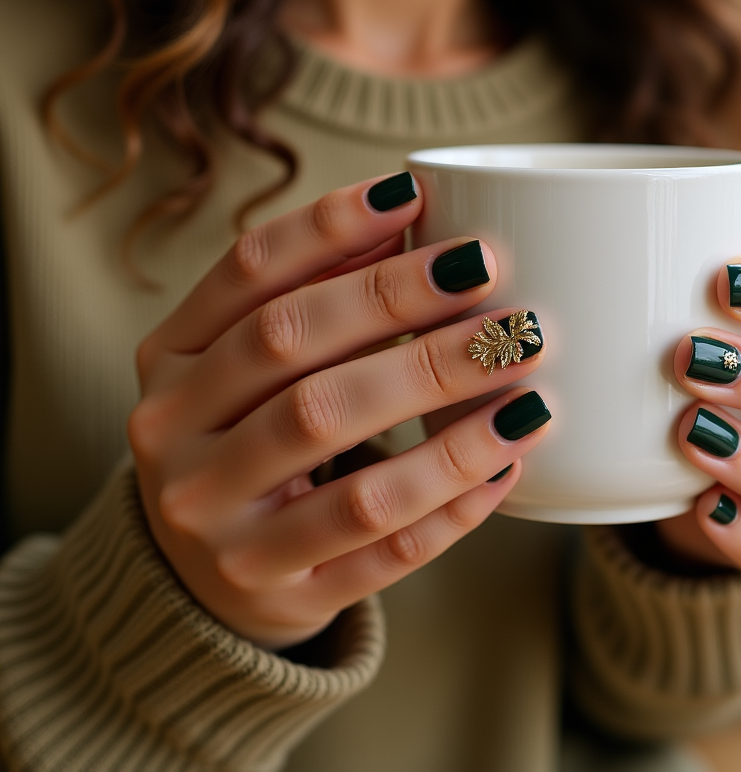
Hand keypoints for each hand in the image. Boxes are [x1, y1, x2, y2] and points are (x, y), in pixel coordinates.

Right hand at [129, 175, 548, 647]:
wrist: (199, 581)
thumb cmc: (250, 438)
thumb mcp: (250, 364)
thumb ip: (314, 292)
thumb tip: (409, 212)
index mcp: (172, 358)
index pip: (249, 269)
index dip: (331, 226)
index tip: (415, 195)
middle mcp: (174, 434)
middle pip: (290, 345)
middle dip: (399, 304)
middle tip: (493, 283)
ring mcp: (215, 520)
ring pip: (336, 444)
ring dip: (442, 405)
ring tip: (526, 377)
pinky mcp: (272, 589)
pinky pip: (377, 544)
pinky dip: (451, 502)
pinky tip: (508, 465)